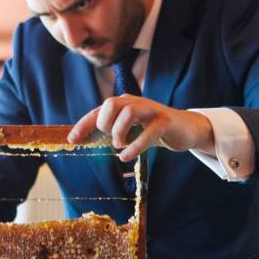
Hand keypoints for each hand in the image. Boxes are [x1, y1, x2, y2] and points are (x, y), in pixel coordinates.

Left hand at [67, 94, 214, 160]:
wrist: (186, 128)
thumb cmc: (153, 129)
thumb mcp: (131, 129)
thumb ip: (112, 132)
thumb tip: (88, 141)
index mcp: (124, 104)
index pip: (98, 111)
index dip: (83, 125)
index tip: (72, 140)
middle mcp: (136, 103)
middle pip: (111, 103)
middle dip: (105, 124)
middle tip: (111, 140)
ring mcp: (152, 110)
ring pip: (129, 111)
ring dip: (119, 131)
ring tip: (119, 146)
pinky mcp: (166, 122)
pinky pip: (149, 131)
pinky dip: (135, 146)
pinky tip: (127, 156)